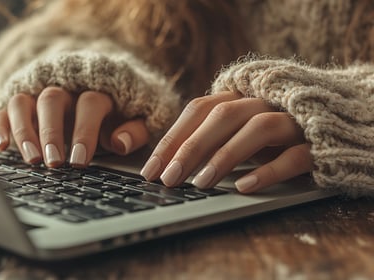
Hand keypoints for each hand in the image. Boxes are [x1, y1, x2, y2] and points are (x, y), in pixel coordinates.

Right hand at [0, 87, 149, 166]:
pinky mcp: (23, 103)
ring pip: (25, 102)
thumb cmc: (118, 113)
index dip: (84, 132)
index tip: (79, 162)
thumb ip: (135, 131)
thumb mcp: (135, 121)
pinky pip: (5, 108)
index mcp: (98, 91)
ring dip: (24, 130)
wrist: (99, 89)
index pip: (89, 104)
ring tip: (31, 159)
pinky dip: (1, 126)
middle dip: (52, 133)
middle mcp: (67, 88)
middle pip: (52, 100)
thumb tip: (120, 143)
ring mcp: (41, 94)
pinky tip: (2, 147)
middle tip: (53, 163)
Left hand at [140, 91, 312, 192]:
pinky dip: (268, 170)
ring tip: (200, 183)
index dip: (173, 138)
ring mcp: (293, 120)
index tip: (151, 169)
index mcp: (241, 95)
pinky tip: (244, 188)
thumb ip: (212, 135)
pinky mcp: (317, 143)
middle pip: (223, 116)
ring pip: (258, 129)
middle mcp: (264, 101)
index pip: (199, 110)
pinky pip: (294, 154)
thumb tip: (170, 162)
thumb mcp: (239, 128)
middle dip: (191, 147)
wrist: (332, 120)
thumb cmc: (272, 131)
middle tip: (168, 178)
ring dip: (226, 156)